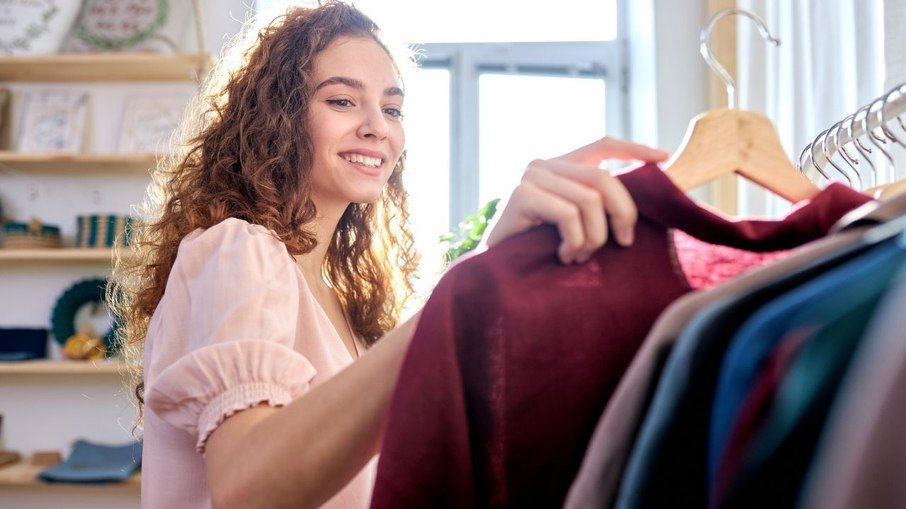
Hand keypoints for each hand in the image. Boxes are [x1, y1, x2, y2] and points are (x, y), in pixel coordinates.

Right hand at [485, 136, 668, 263]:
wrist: (492, 271)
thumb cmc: (535, 251)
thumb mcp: (573, 224)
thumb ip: (596, 206)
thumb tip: (643, 200)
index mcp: (559, 166)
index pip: (602, 145)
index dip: (634, 149)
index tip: (663, 158)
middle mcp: (543, 164)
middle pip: (603, 178)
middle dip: (623, 213)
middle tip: (624, 243)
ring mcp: (531, 177)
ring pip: (589, 200)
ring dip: (594, 238)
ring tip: (580, 257)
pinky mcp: (521, 195)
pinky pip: (569, 215)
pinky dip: (574, 241)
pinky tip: (564, 257)